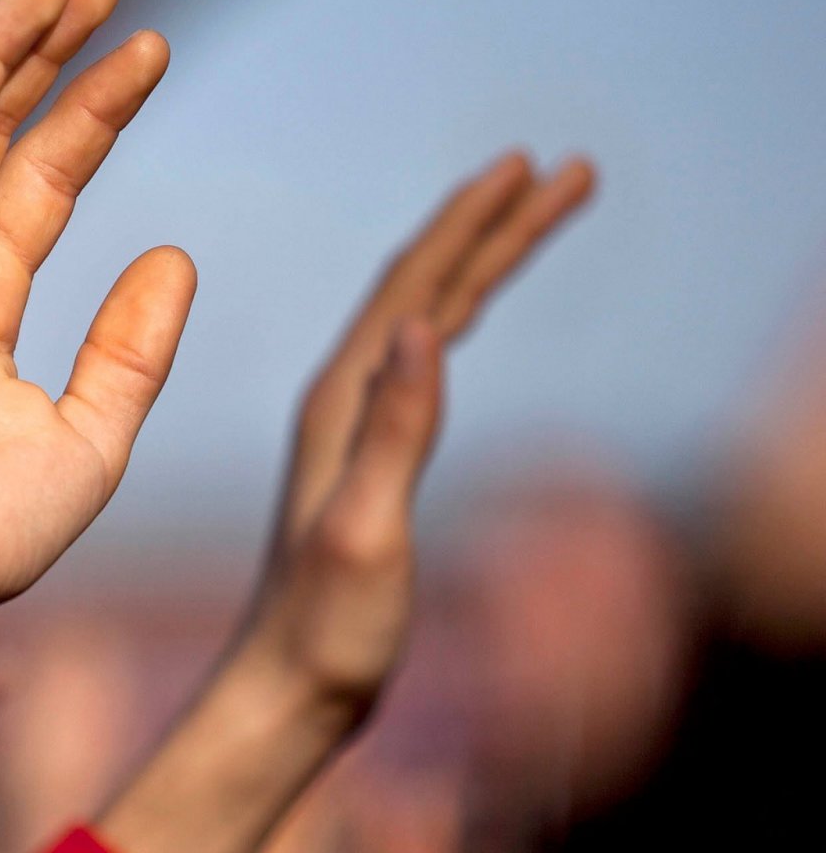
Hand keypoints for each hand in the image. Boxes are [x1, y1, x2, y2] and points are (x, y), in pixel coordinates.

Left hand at [97, 151, 593, 852]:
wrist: (287, 687)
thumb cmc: (327, 627)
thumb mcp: (364, 529)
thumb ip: (393, 432)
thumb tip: (421, 328)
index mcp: (341, 399)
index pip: (415, 286)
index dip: (472, 222)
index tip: (528, 164)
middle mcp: (343, 397)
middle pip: (428, 283)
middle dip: (494, 221)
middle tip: (566, 167)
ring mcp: (353, 424)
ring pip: (429, 314)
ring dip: (483, 258)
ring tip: (541, 209)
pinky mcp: (367, 456)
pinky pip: (423, 359)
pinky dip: (461, 314)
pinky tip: (471, 309)